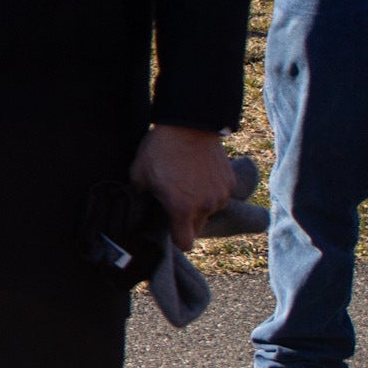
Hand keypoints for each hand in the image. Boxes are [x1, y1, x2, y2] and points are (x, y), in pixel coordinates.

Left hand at [129, 124, 233, 251]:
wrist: (189, 124)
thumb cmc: (160, 150)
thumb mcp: (138, 174)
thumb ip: (139, 197)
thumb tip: (137, 207)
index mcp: (181, 208)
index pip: (185, 243)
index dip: (176, 240)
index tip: (170, 230)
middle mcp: (205, 206)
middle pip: (197, 229)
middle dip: (186, 221)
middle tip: (174, 202)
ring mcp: (221, 195)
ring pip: (210, 212)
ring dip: (200, 205)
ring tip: (187, 184)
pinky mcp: (230, 182)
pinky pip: (220, 196)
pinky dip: (211, 192)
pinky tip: (199, 176)